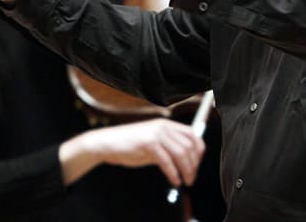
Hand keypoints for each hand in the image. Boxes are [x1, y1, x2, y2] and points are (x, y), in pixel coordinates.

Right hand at [60, 118, 205, 186]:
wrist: (107, 143)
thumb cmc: (129, 145)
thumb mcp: (153, 143)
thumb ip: (168, 148)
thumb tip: (185, 160)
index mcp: (166, 124)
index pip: (192, 134)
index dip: (199, 151)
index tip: (198, 164)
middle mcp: (163, 126)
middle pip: (189, 145)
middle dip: (194, 164)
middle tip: (192, 177)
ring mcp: (156, 134)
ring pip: (181, 153)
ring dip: (186, 170)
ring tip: (185, 181)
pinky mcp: (148, 144)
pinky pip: (167, 161)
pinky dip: (173, 173)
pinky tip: (174, 180)